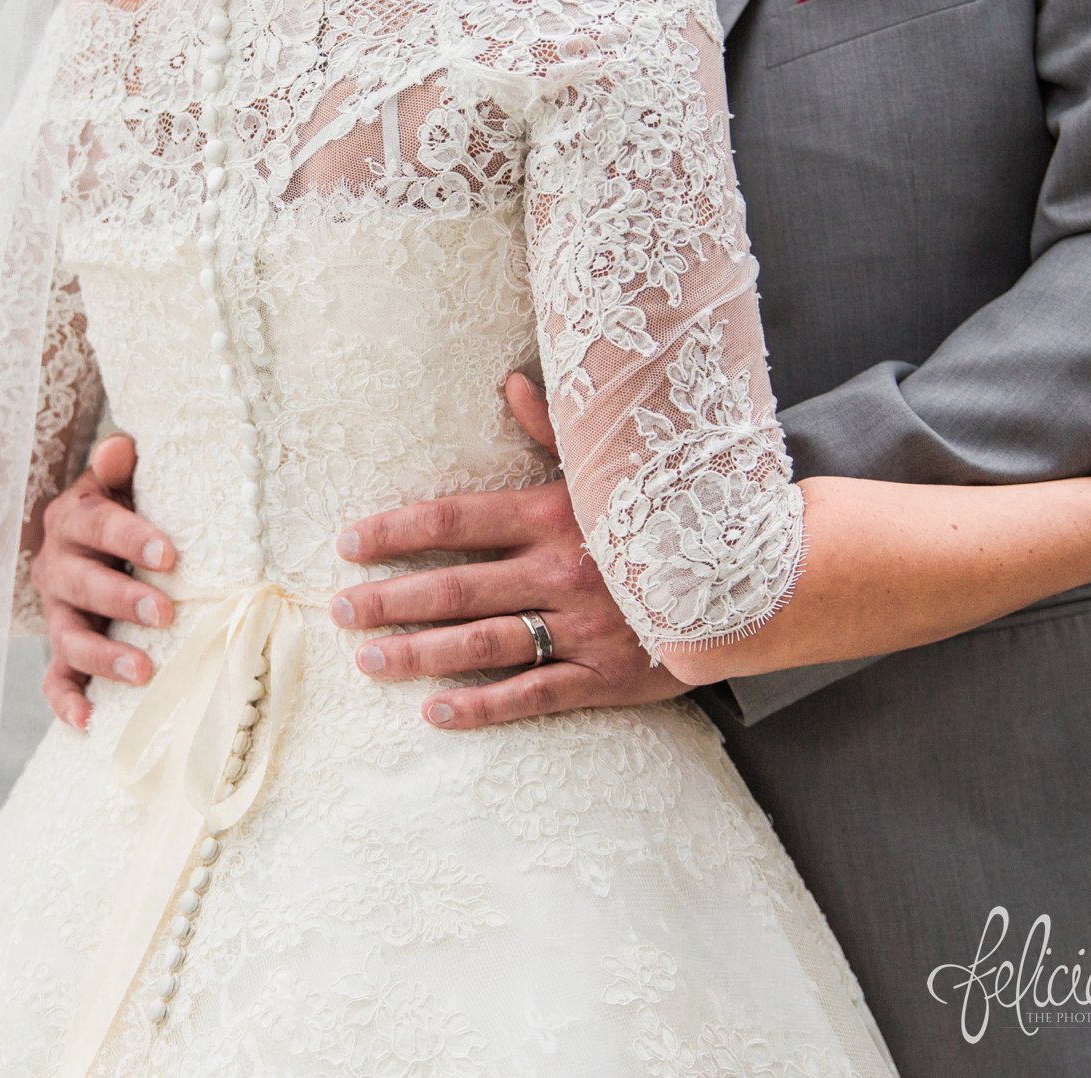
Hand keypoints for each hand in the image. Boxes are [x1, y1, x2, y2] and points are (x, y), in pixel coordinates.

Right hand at [32, 433, 178, 729]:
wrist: (100, 537)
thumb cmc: (127, 506)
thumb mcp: (122, 480)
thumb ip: (120, 467)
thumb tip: (122, 447)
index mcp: (73, 519)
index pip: (98, 525)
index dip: (131, 539)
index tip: (170, 553)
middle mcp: (58, 566)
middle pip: (83, 584)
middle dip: (122, 599)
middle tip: (165, 612)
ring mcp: (58, 613)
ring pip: (70, 637)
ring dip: (104, 656)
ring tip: (144, 672)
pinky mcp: (62, 650)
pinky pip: (55, 679)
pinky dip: (66, 702)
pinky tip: (88, 723)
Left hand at [331, 372, 689, 728]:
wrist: (750, 576)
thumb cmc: (664, 517)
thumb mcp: (611, 469)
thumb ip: (555, 430)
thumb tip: (512, 381)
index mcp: (554, 514)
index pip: (455, 521)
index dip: (395, 532)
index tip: (347, 544)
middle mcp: (561, 570)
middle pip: (456, 587)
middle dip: (391, 600)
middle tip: (340, 611)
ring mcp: (583, 626)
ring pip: (484, 642)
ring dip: (419, 653)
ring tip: (368, 660)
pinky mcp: (607, 677)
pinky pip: (533, 693)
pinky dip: (482, 704)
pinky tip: (434, 710)